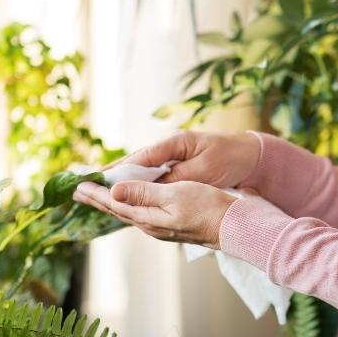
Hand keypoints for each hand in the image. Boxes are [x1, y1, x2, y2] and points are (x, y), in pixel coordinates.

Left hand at [72, 179, 246, 249]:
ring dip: (111, 203)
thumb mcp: (175, 195)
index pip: (114, 203)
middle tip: (78, 191)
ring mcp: (161, 227)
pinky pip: (141, 213)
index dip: (95, 193)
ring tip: (98, 196)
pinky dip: (129, 204)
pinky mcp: (172, 224)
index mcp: (148, 218)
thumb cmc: (208, 208)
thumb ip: (144, 193)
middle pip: (117, 210)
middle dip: (97, 199)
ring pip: (128, 212)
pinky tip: (130, 203)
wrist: (234, 227)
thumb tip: (114, 191)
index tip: (78, 184)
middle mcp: (151, 225)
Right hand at [108, 129, 261, 189]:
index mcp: (174, 143)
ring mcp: (173, 157)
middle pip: (134, 163)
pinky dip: (137, 183)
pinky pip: (152, 175)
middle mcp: (170, 149)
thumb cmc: (231, 158)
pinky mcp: (178, 167)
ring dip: (121, 180)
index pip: (139, 157)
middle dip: (111, 175)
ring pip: (141, 170)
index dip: (117, 169)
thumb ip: (178, 176)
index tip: (96, 178)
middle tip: (84, 186)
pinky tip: (127, 193)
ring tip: (97, 191)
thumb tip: (151, 185)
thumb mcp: (205, 169)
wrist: (253, 156)